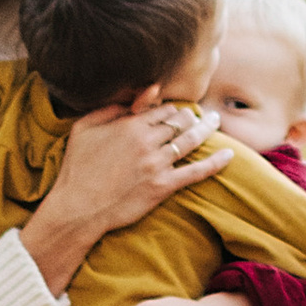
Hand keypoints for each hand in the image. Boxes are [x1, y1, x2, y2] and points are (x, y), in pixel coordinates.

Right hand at [24, 99, 227, 296]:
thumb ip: (110, 109)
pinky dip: (215, 162)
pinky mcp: (163, 186)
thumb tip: (136, 97)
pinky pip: (196, 172)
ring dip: (207, 129)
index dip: (171, 109)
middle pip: (180, 121)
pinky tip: (228, 154)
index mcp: (130, 125)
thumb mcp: (84, 128)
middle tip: (202, 114)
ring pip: (191, 140)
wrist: (77, 207)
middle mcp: (147, 141)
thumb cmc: (76, 168)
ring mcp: (157, 164)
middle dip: (192, 116)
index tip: (177, 111)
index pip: (162, 109)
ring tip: (216, 122)